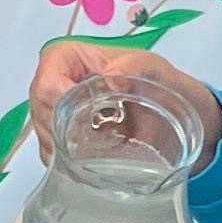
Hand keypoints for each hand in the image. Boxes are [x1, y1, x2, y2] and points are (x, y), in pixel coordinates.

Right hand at [27, 41, 221, 169]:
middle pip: (41, 109)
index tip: (79, 115)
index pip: (48, 76)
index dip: (55, 97)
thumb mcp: (156, 69)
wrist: (180, 118)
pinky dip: (69, 164)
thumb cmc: (163, 86)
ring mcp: (59, 115)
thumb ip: (137, 66)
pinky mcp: (65, 142)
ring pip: (45, 135)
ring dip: (66, 149)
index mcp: (73, 57)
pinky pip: (54, 157)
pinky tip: (91, 164)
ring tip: (100, 150)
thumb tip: (112, 75)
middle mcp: (59, 84)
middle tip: (94, 140)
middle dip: (61, 128)